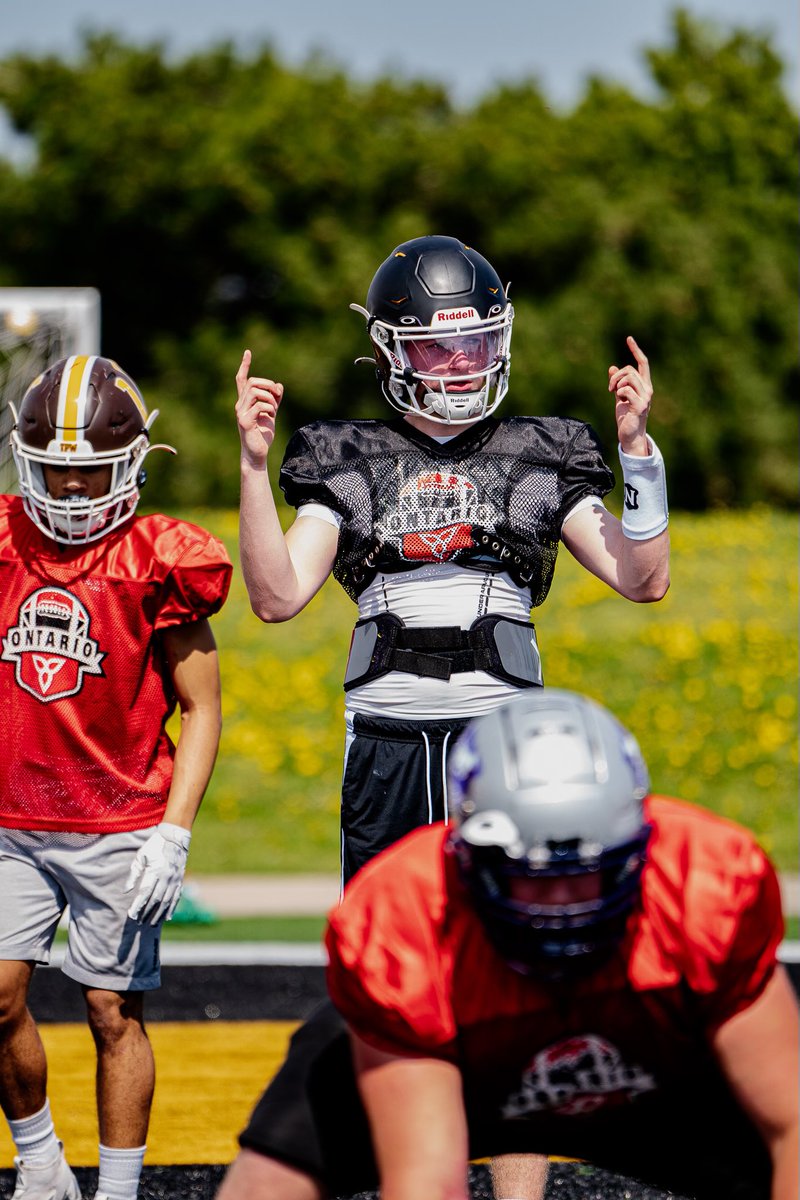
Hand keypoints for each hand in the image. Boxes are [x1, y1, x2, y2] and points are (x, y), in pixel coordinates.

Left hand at [124, 822, 191, 925]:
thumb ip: (134, 874)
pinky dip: (172, 908)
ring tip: (152, 924)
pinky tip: (168, 917)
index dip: (138, 906)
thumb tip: (126, 891)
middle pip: (155, 900)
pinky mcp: (180, 880)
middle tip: (139, 923)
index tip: (131, 915)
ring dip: (159, 914)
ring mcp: (175, 879)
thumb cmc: (154, 845)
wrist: (175, 836)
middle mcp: (166, 877)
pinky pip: (177, 897)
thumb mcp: (141, 856)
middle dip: (146, 912)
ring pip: (167, 901)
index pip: (144, 893)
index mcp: (155, 871)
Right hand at [235, 349, 283, 466]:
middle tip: (278, 396)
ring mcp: (240, 412)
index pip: (241, 380)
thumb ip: (275, 399)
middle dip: (268, 385)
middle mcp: (240, 405)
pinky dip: (270, 408)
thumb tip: (279, 386)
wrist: (258, 453)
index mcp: (245, 402)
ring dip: (270, 397)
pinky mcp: (244, 421)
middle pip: (253, 383)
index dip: (244, 365)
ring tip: (274, 409)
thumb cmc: (263, 434)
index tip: (248, 352)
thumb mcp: (272, 413)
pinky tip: (271, 416)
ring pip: (255, 391)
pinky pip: (259, 405)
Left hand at [608, 336, 652, 455]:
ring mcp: (646, 397)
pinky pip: (626, 390)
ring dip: (617, 384)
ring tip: (614, 394)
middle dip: (616, 376)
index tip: (629, 338)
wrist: (629, 435)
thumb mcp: (619, 396)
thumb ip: (617, 383)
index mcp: (644, 385)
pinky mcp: (640, 405)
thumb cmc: (626, 416)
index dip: (636, 350)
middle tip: (610, 388)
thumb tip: (612, 367)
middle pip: (630, 369)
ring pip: (629, 377)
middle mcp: (648, 389)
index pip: (643, 363)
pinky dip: (619, 393)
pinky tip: (620, 402)